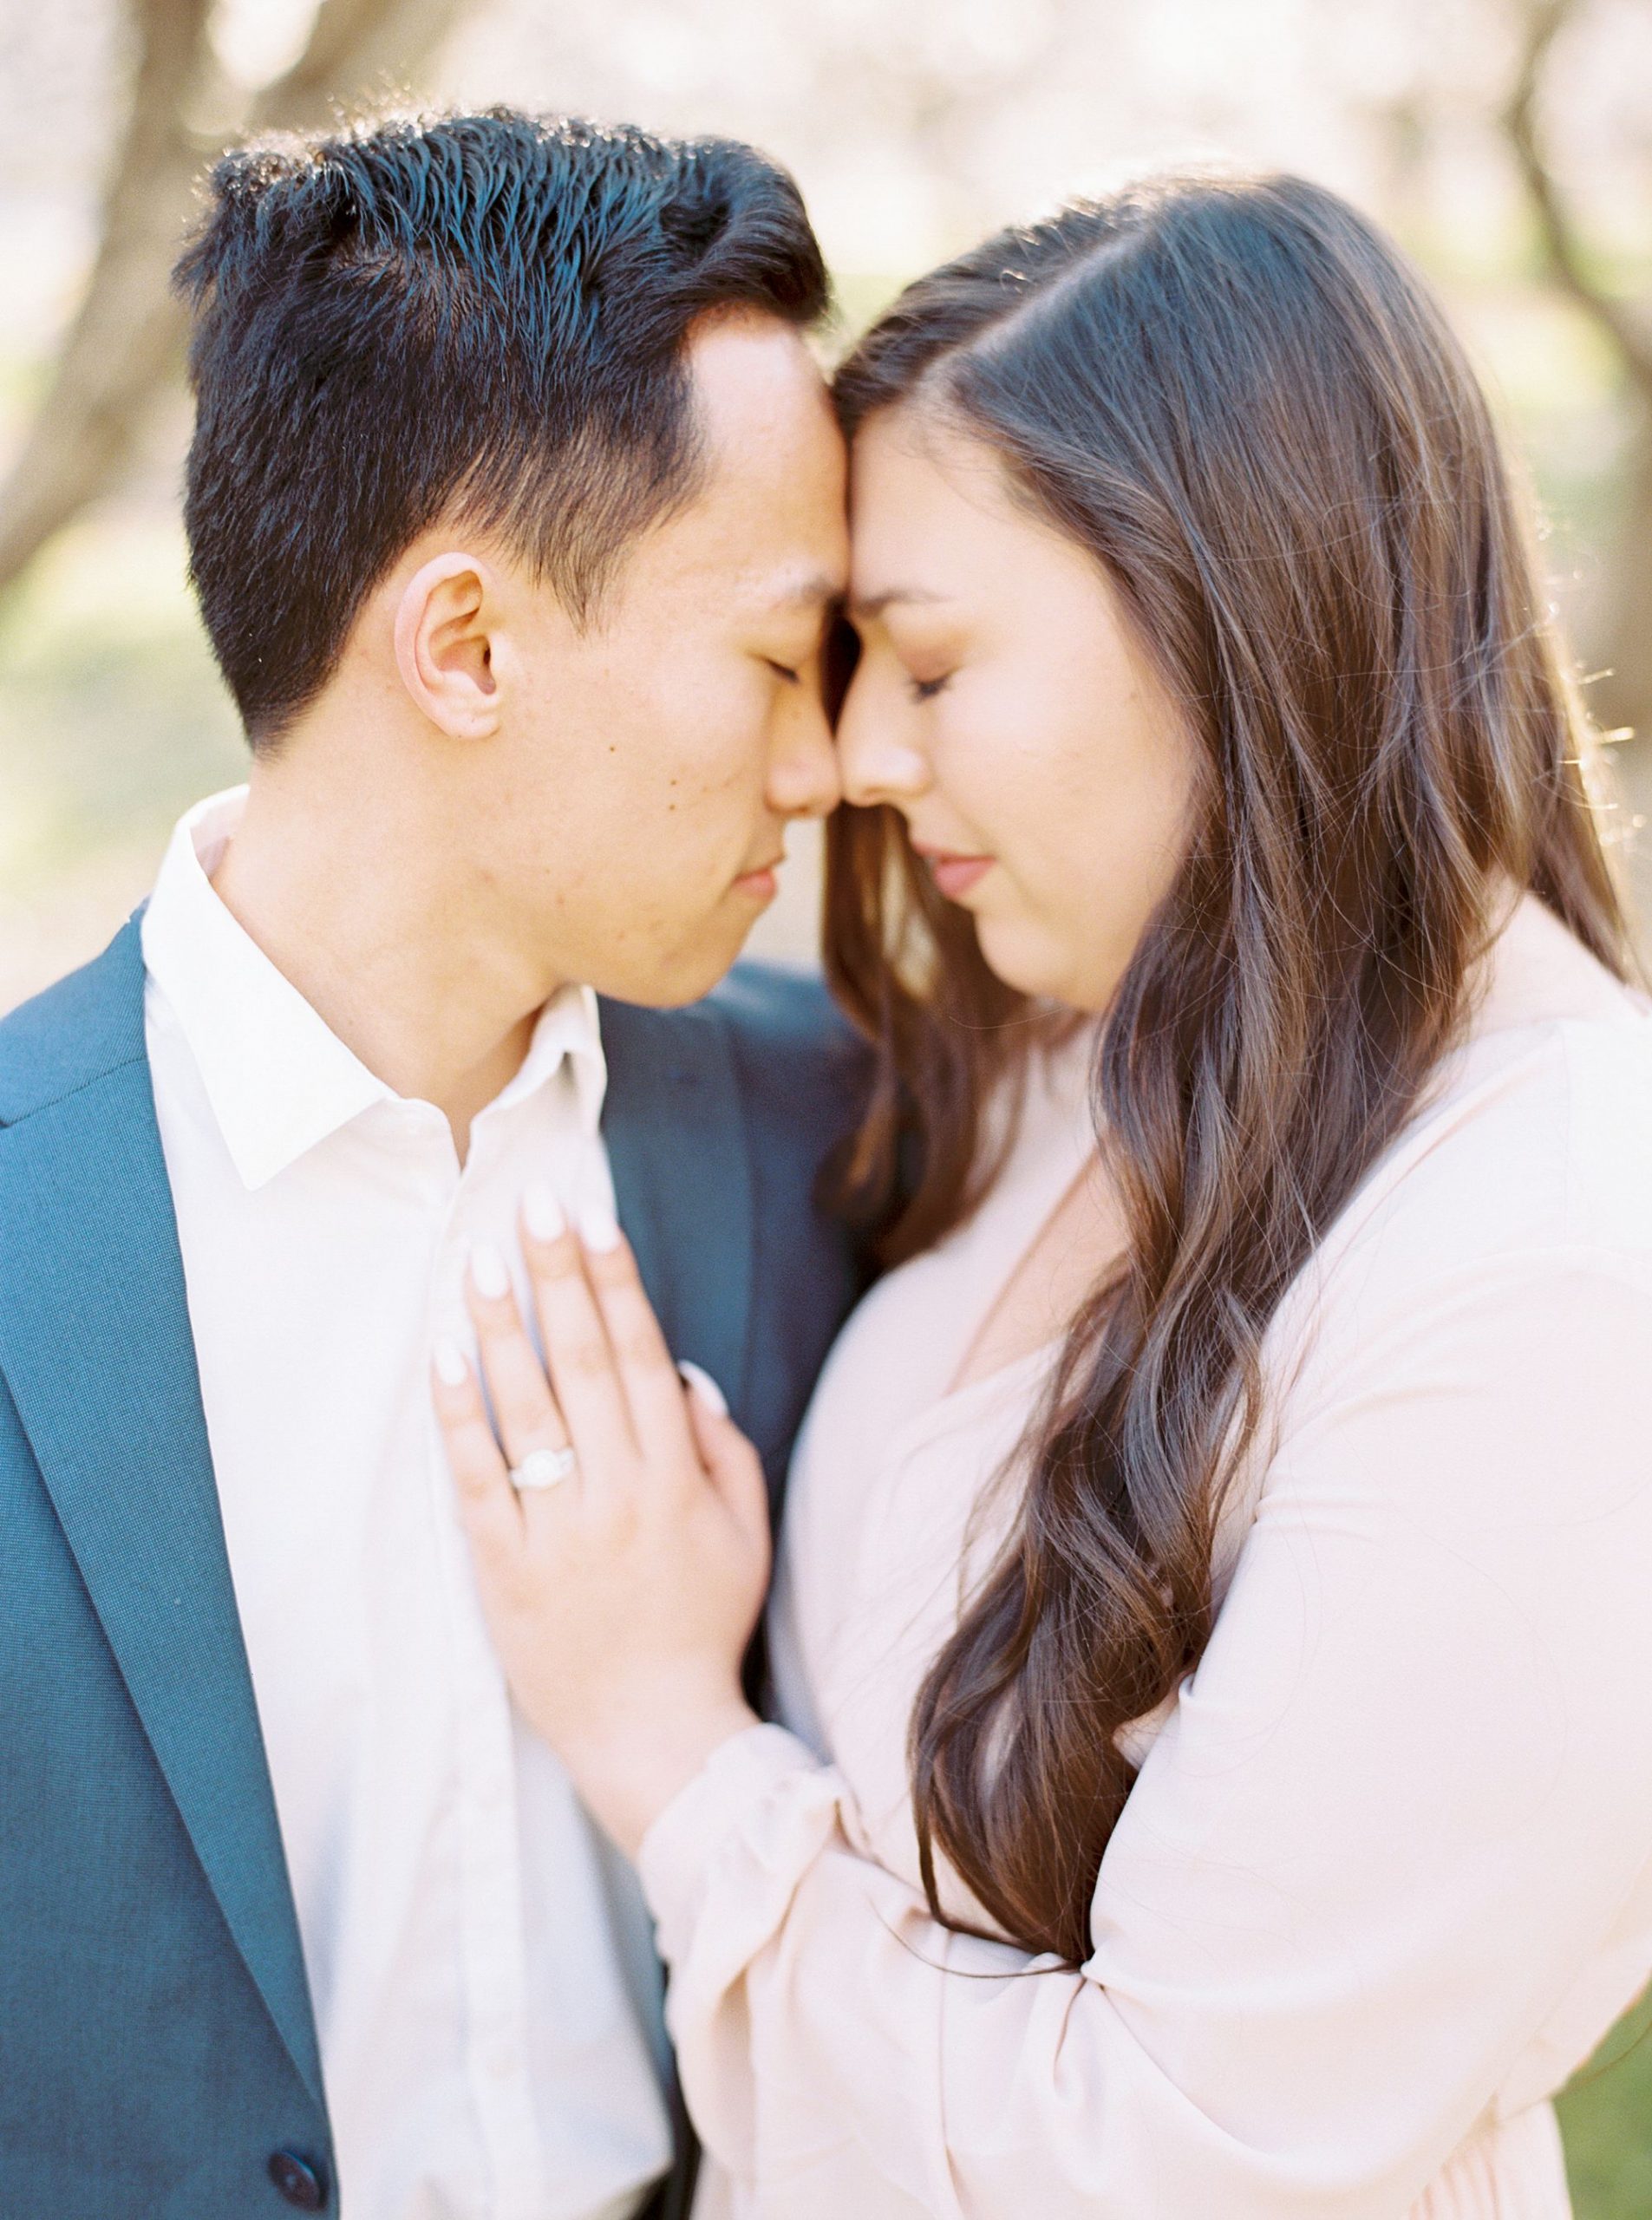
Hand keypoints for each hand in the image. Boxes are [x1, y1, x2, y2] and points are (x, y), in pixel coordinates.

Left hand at [432, 1188, 765, 1856]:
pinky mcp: (503, 1570)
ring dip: (502, 1328)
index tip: (592, 1219)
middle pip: (582, 1365)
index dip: (615, 1284)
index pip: (640, 1359)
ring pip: (526, 1411)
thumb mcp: (746, 1536)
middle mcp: (617, 1495)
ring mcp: (557, 1532)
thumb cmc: (703, 1628)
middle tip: (532, 1204)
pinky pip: (475, 1481)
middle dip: (558, 1277)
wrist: (654, 1738)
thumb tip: (683, 1370)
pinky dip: (458, 1418)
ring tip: (478, 1260)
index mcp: (676, 1481)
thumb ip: (723, 1449)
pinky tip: (444, 1359)